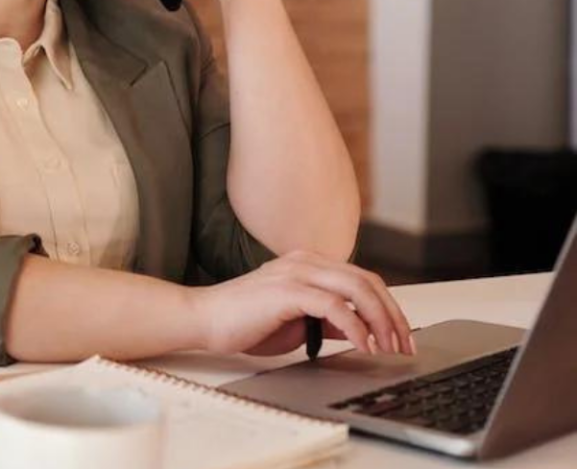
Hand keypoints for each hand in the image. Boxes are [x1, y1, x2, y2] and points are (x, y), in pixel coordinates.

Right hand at [189, 250, 416, 357]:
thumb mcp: (296, 322)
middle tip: (404, 344)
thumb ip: (327, 321)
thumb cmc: (243, 321)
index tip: (400, 336)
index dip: (387, 307)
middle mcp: (305, 262)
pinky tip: (362, 346)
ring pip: (357, 289)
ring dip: (380, 321)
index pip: (362, 279)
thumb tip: (358, 332)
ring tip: (388, 347)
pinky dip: (355, 327)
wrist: (204, 319)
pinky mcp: (287, 291)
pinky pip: (335, 306)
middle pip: (368, 281)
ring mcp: (296, 273)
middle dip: (393, 314)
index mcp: (307, 264)